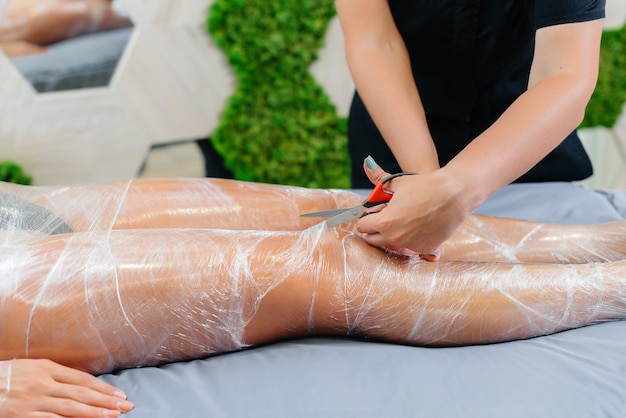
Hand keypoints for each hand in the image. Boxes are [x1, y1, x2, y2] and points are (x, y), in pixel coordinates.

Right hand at [0, 359, 133, 417]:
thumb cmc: (7, 376)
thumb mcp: (32, 368)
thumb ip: (56, 375)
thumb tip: (83, 384)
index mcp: (46, 368)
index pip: (82, 379)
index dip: (102, 388)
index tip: (120, 394)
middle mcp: (43, 383)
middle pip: (81, 392)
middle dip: (106, 400)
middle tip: (126, 405)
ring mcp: (34, 401)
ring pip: (70, 407)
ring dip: (93, 412)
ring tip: (112, 415)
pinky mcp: (24, 416)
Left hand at [356, 159, 470, 259]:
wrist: (454, 194)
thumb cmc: (425, 186)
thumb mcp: (398, 183)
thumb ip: (378, 178)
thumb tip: (366, 165)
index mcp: (384, 221)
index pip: (362, 227)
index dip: (366, 218)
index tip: (373, 213)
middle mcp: (395, 237)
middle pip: (372, 240)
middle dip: (375, 229)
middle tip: (386, 217)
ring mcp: (410, 245)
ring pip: (392, 244)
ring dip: (393, 235)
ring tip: (405, 219)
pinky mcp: (424, 249)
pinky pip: (410, 246)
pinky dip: (411, 238)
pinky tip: (419, 224)